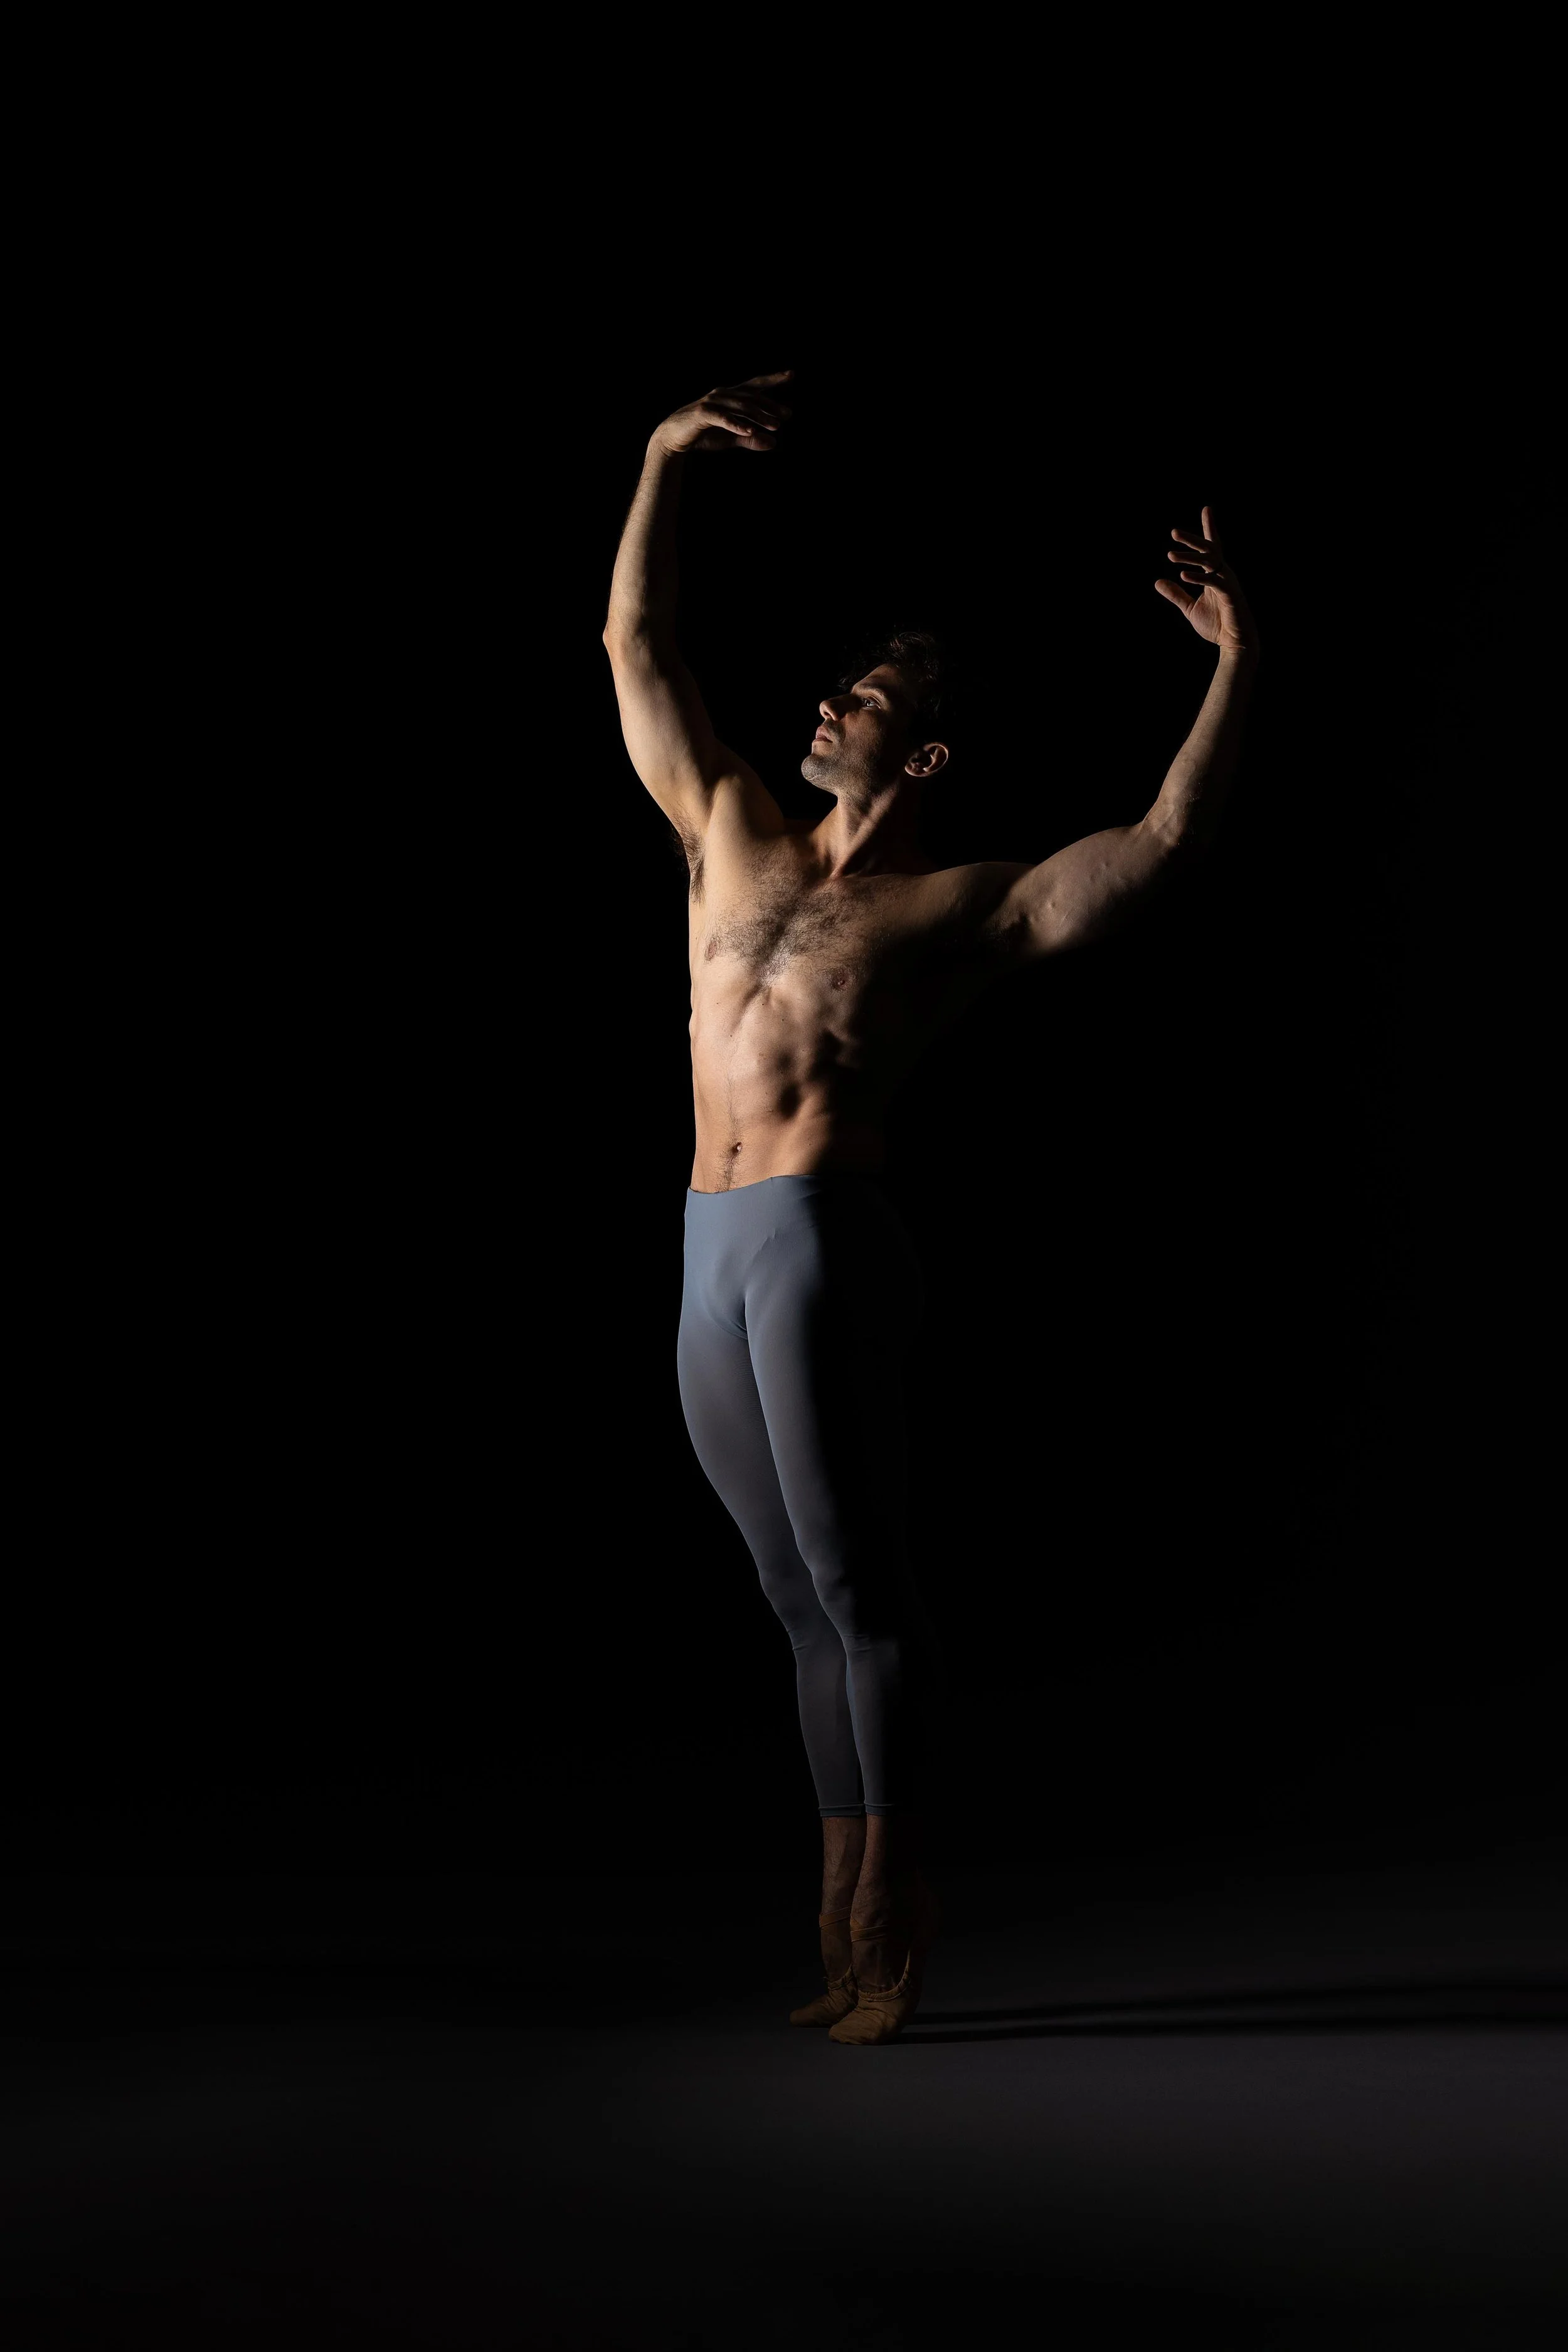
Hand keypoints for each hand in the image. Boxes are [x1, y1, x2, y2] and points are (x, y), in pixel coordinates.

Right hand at [652, 370, 792, 456]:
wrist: (673, 438)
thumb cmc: (703, 435)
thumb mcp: (731, 437)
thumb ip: (750, 438)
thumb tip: (773, 444)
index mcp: (730, 396)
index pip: (754, 386)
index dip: (772, 379)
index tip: (790, 375)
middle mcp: (722, 394)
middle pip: (751, 397)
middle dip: (770, 405)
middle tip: (786, 415)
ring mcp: (712, 402)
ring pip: (740, 406)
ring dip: (759, 416)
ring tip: (774, 426)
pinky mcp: (703, 414)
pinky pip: (723, 418)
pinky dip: (737, 424)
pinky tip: (750, 430)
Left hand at [1154, 507, 1259, 656]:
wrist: (1234, 644)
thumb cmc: (1217, 625)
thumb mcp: (1190, 608)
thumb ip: (1176, 594)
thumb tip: (1158, 582)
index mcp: (1214, 575)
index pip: (1211, 547)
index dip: (1209, 528)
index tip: (1207, 508)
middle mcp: (1223, 574)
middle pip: (1209, 550)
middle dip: (1192, 539)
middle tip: (1173, 532)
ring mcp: (1228, 583)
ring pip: (1210, 562)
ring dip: (1190, 557)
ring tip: (1171, 555)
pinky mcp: (1230, 595)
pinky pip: (1214, 581)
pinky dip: (1198, 577)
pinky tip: (1182, 574)